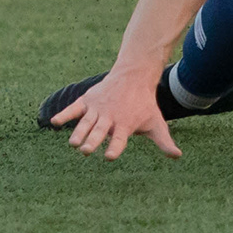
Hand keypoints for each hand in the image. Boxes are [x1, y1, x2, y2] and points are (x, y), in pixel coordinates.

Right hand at [53, 68, 181, 161]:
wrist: (134, 76)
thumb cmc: (144, 105)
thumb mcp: (156, 123)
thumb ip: (164, 141)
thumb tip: (177, 156)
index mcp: (125, 125)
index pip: (120, 139)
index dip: (115, 147)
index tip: (110, 156)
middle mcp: (110, 117)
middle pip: (100, 132)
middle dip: (93, 141)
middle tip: (86, 151)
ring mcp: (97, 108)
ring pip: (86, 122)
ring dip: (79, 132)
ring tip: (73, 144)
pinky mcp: (88, 100)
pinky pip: (74, 109)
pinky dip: (65, 115)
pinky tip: (54, 123)